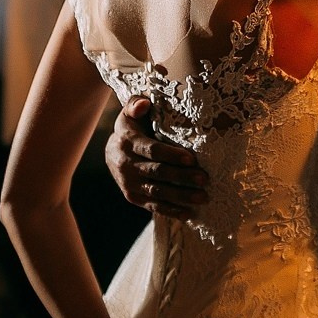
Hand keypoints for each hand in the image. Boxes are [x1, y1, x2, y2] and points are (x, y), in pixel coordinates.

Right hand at [104, 96, 208, 219]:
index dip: (172, 155)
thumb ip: (136, 104)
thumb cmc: (132, 128)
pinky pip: (152, 206)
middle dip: (182, 177)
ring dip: (181, 196)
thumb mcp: (131, 112)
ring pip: (157, 192)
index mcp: (128, 142)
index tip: (192, 159)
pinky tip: (188, 213)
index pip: (152, 150)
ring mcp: (128, 183)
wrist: (112, 152)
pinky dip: (170, 211)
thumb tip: (144, 104)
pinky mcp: (132, 197)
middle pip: (157, 173)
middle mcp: (126, 165)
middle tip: (205, 179)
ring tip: (203, 197)